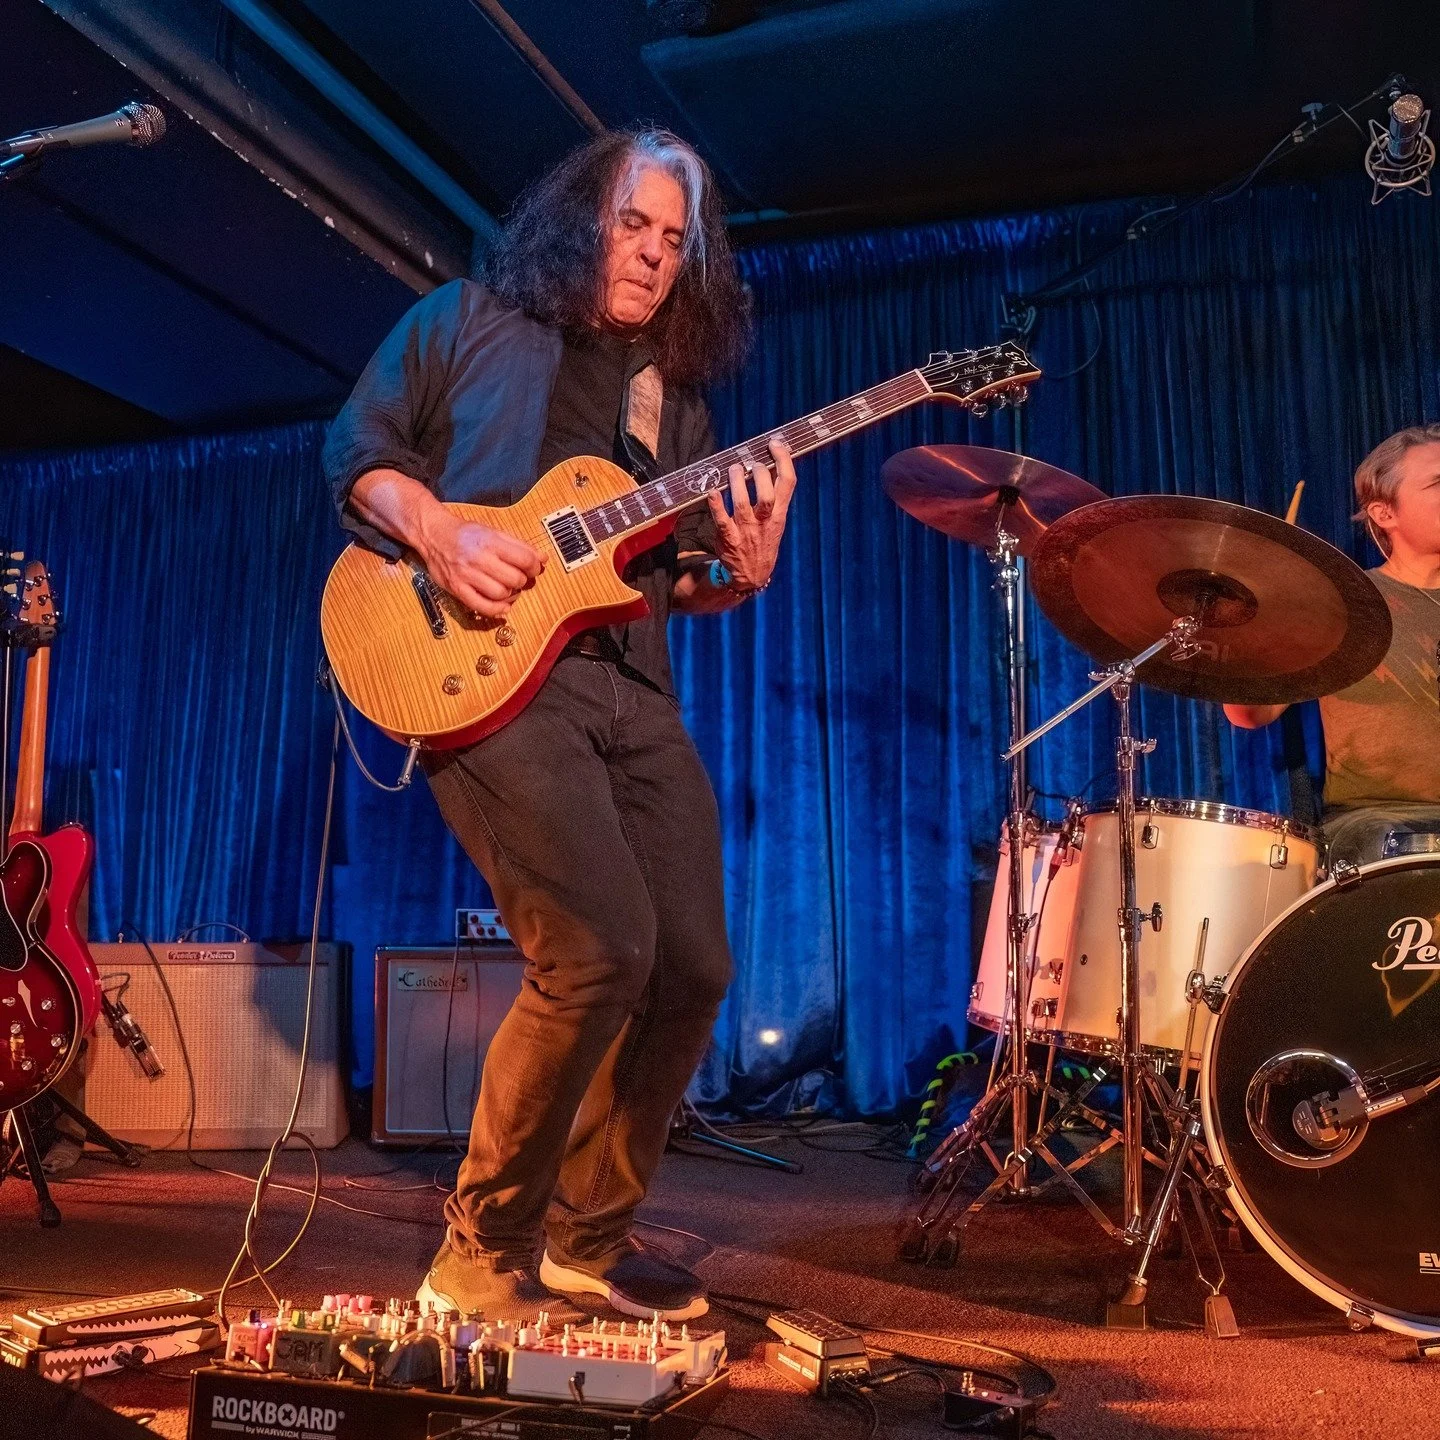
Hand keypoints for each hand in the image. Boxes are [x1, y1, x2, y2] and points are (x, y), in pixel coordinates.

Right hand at [418, 514, 543, 619]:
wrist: (434, 535)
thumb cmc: (465, 533)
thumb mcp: (492, 531)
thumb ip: (518, 545)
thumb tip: (542, 558)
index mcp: (489, 541)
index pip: (524, 559)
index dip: (535, 566)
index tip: (534, 567)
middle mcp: (478, 559)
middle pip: (514, 579)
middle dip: (523, 580)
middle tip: (520, 577)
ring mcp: (466, 575)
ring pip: (501, 594)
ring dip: (511, 594)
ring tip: (509, 587)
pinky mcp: (457, 588)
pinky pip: (482, 606)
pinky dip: (497, 609)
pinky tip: (503, 605)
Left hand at [705, 437, 796, 591]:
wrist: (751, 576)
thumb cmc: (763, 542)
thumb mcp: (777, 521)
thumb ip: (775, 496)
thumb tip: (769, 464)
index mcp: (779, 514)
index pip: (788, 483)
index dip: (783, 460)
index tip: (776, 444)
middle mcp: (765, 521)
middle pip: (766, 494)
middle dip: (759, 473)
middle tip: (751, 463)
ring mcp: (746, 530)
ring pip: (742, 503)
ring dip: (736, 482)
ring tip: (733, 469)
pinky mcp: (728, 538)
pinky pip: (721, 519)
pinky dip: (716, 504)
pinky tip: (712, 491)